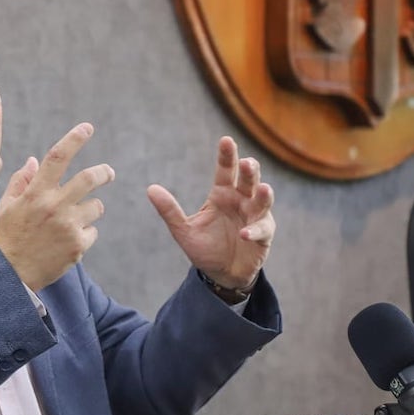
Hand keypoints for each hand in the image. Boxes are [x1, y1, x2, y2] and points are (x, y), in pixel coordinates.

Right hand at [0, 123, 114, 290]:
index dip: (74, 139)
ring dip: (92, 209)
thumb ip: (22, 181)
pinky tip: (68, 243)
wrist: (10, 276)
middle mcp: (54, 206)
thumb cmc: (7, 238)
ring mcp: (68, 226)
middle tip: (109, 173)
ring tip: (76, 220)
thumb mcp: (8, 207)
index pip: (58, 157)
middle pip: (90, 178)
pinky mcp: (78, 245)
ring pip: (96, 207)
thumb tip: (36, 161)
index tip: (87, 128)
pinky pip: (93, 231)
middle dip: (104, 173)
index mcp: (36, 193)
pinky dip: (85, 234)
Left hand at [146, 136, 274, 289]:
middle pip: (248, 180)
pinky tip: (244, 233)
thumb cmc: (205, 248)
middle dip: (250, 170)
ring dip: (263, 195)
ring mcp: (254, 216)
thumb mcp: (183, 230)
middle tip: (247, 162)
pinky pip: (261, 229)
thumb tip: (150, 189)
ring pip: (263, 201)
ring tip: (262, 189)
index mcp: (222, 194)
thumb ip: (169, 210)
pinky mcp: (263, 235)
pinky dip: (254, 230)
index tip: (226, 140)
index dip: (227, 155)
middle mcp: (241, 200)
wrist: (221, 274)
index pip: (226, 170)